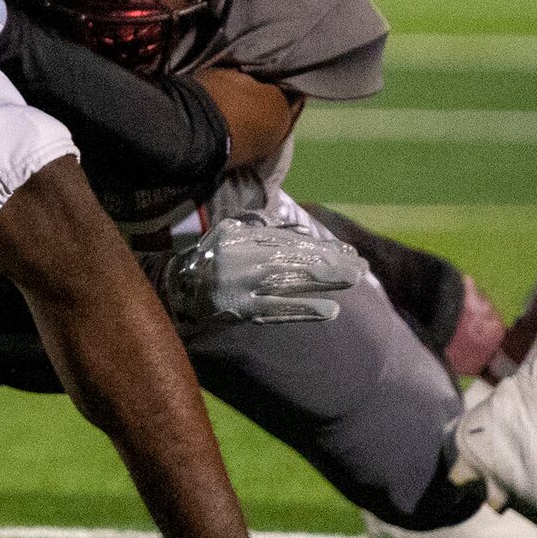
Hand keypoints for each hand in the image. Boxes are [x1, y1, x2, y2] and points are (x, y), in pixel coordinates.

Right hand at [159, 212, 360, 327]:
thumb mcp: (230, 233)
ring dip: (326, 281)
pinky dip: (304, 310)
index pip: (289, 240)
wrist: (174, 290)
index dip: (321, 246)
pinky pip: (276, 310)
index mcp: (239, 236)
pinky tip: (332, 310)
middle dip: (331, 261)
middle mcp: (240, 258)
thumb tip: (301, 229)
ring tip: (355, 280)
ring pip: (290, 281)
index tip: (349, 250)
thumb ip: (262, 227)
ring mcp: (240, 285)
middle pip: (295, 258)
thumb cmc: (208, 258)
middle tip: (362, 266)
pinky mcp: (239, 310)